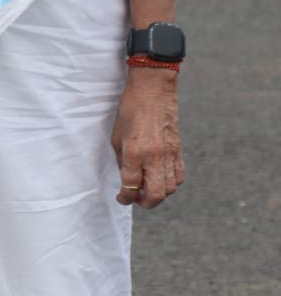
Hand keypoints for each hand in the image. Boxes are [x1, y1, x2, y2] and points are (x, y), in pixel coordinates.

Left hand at [111, 69, 183, 208]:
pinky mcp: (179, 151)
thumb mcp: (117, 135)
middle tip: (136, 200)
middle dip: (144, 203)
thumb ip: (122, 160)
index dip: (125, 197)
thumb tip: (127, 179)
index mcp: (134, 152)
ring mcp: (169, 155)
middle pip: (155, 195)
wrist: (153, 92)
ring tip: (147, 189)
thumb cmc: (130, 110)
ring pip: (169, 189)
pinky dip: (170, 184)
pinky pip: (179, 177)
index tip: (121, 198)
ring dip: (158, 194)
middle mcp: (154, 157)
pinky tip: (160, 178)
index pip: (131, 185)